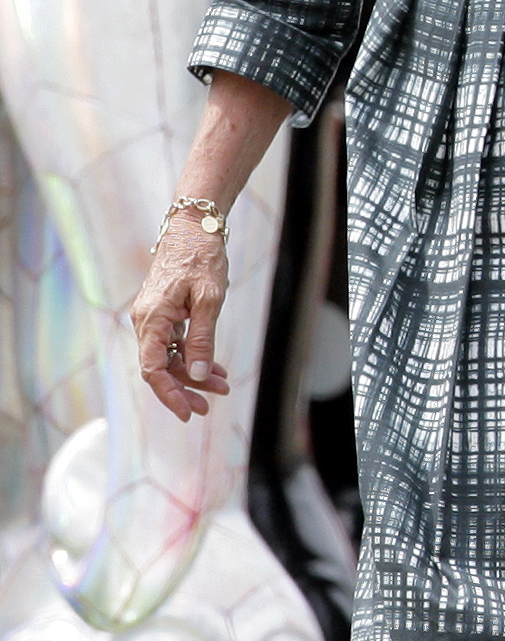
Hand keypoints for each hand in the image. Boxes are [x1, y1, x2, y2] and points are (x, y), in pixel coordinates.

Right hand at [132, 218, 231, 422]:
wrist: (194, 228)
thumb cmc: (201, 258)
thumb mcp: (209, 299)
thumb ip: (202, 337)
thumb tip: (196, 373)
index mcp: (151, 320)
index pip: (154, 369)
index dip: (169, 394)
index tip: (188, 412)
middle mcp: (147, 322)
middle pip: (160, 367)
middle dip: (184, 389)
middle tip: (209, 406)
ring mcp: (154, 318)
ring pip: (170, 356)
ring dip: (193, 373)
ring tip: (222, 385)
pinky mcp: (165, 314)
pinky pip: (175, 343)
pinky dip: (193, 355)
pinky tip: (213, 367)